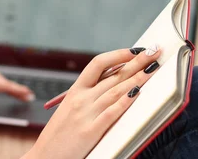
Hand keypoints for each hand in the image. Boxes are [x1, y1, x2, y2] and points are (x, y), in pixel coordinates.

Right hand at [24, 46, 160, 158]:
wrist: (43, 156)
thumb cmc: (58, 135)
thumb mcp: (69, 110)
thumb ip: (87, 97)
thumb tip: (111, 84)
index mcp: (74, 92)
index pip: (97, 64)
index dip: (117, 55)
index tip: (134, 50)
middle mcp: (80, 99)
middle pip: (113, 75)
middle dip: (136, 62)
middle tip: (153, 52)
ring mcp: (85, 114)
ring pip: (115, 91)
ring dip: (137, 79)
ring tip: (152, 69)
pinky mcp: (90, 132)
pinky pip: (111, 113)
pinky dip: (124, 102)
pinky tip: (136, 93)